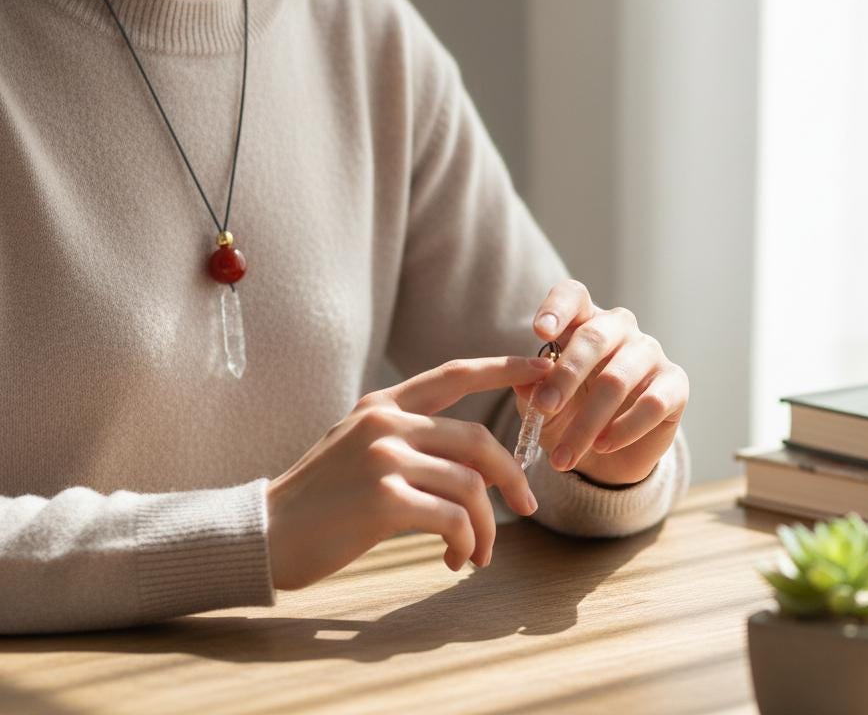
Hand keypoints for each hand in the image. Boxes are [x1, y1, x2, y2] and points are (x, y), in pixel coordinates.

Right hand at [266, 354, 554, 590]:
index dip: (504, 369)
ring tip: (477, 554)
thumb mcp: (359, 446)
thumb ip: (408, 438)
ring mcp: (384, 458)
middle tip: (528, 504)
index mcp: (384, 405)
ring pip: (470, 485)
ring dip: (487, 526)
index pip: (455, 374)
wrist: (264, 533)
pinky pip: (451, 518)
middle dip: (512, 475)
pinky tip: (455, 560)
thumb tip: (473, 461)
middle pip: (477, 440)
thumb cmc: (320, 499)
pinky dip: (465, 543)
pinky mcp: (382, 500)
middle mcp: (387, 423)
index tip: (543, 368)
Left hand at [513, 279, 688, 486]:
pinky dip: (623, 429)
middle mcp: (619, 328)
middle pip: (594, 337)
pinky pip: (652, 403)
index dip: (557, 308)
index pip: (573, 296)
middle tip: (545, 408)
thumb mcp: (543, 405)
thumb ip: (532, 390)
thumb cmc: (569, 415)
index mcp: (583, 320)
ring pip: (618, 378)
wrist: (607, 458)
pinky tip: (602, 446)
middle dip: (566, 375)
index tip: (540, 332)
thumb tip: (524, 384)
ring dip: (588, 421)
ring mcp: (650, 352)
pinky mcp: (675, 383)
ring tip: (565, 454)